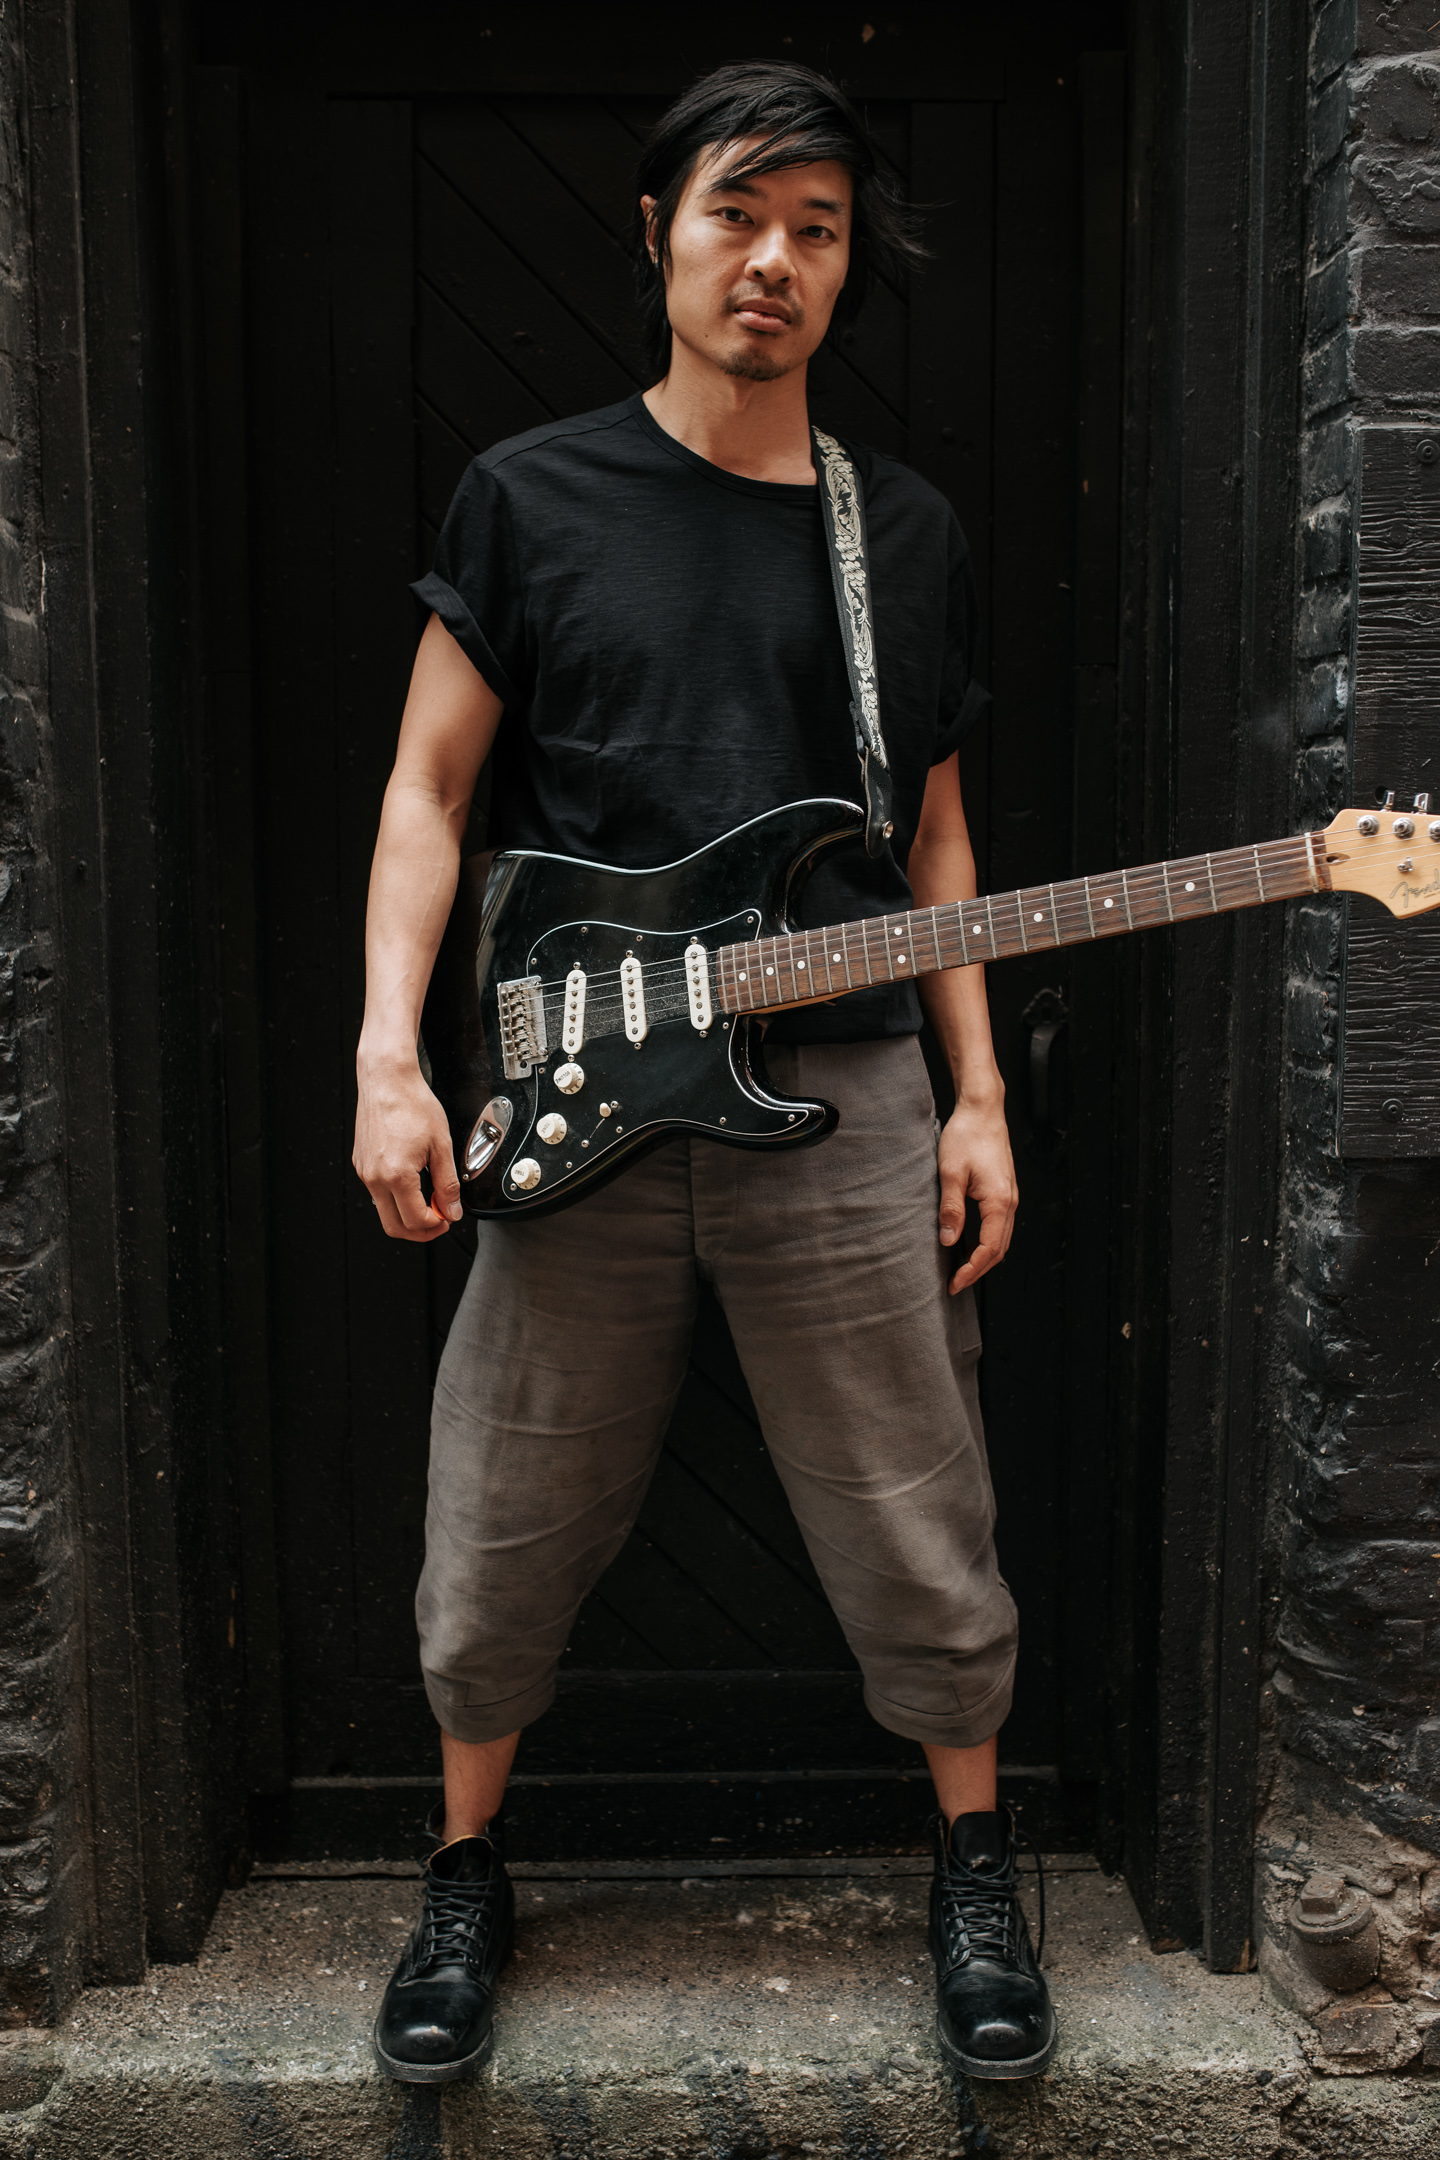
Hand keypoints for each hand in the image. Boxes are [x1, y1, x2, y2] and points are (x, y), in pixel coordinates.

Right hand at [353, 1053, 462, 1241]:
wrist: (387, 1079)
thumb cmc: (412, 1103)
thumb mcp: (441, 1145)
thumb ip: (448, 1183)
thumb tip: (452, 1210)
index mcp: (396, 1175)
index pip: (415, 1221)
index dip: (436, 1226)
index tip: (448, 1218)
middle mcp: (375, 1177)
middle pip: (394, 1227)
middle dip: (420, 1231)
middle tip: (439, 1221)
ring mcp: (365, 1171)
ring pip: (384, 1211)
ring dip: (407, 1215)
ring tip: (429, 1201)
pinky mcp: (361, 1163)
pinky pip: (377, 1193)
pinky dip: (396, 1198)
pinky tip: (414, 1185)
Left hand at [937, 1095, 1017, 1292]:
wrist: (982, 1110)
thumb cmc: (966, 1136)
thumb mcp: (950, 1173)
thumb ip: (951, 1209)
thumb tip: (949, 1241)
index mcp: (999, 1202)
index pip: (989, 1249)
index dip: (972, 1270)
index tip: (954, 1283)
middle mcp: (1010, 1202)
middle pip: (999, 1250)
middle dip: (979, 1270)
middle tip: (956, 1284)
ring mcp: (1010, 1196)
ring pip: (1002, 1239)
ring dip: (984, 1258)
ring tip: (962, 1270)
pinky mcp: (1005, 1190)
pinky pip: (1001, 1225)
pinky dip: (988, 1242)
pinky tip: (972, 1244)